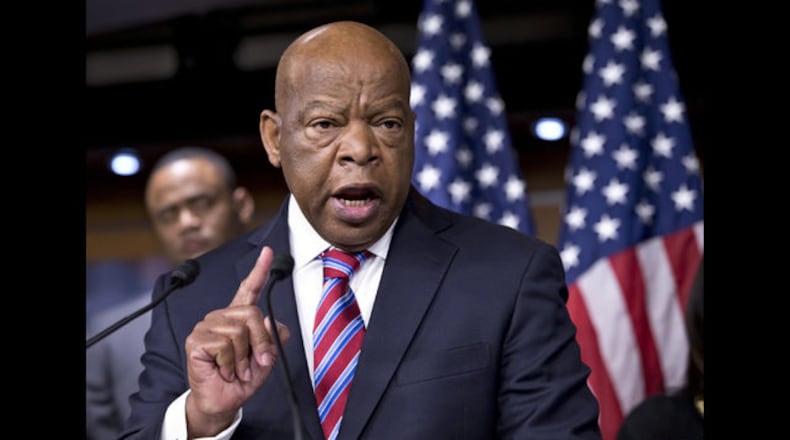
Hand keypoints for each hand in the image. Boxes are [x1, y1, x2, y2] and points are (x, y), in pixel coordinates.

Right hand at [183, 246, 290, 436]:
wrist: (224, 401)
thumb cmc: (242, 378)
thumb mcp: (266, 358)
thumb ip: (273, 338)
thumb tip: (271, 322)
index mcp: (239, 317)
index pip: (249, 289)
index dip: (260, 270)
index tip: (269, 252)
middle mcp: (222, 317)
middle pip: (253, 314)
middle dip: (261, 342)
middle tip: (256, 363)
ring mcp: (207, 326)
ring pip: (239, 332)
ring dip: (244, 358)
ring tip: (237, 369)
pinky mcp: (196, 340)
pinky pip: (225, 345)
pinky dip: (230, 363)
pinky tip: (223, 370)